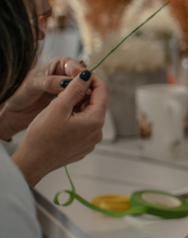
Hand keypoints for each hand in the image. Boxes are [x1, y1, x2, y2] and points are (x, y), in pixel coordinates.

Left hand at [0, 56, 84, 139]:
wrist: (14, 110)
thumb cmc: (19, 93)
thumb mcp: (33, 84)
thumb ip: (50, 82)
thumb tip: (68, 82)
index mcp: (59, 64)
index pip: (76, 66)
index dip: (80, 73)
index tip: (81, 80)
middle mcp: (67, 74)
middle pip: (83, 79)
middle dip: (84, 87)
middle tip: (84, 95)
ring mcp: (69, 88)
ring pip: (83, 91)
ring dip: (83, 97)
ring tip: (82, 104)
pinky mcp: (69, 100)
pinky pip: (79, 101)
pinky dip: (80, 105)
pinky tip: (78, 110)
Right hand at [11, 70, 107, 185]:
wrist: (32, 162)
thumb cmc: (42, 136)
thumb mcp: (58, 107)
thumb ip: (75, 89)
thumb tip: (87, 75)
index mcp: (95, 121)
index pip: (103, 91)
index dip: (93, 79)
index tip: (79, 75)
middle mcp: (98, 132)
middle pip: (96, 103)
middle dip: (83, 94)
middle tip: (64, 91)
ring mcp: (91, 141)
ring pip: (89, 115)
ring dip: (78, 106)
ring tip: (60, 107)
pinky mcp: (83, 147)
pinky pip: (84, 127)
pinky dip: (76, 119)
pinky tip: (60, 121)